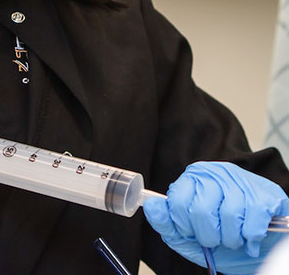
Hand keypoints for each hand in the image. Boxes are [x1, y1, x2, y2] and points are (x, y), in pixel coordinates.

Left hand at [143, 161, 288, 273]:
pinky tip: (250, 236)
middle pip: (201, 211)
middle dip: (209, 236)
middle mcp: (215, 173)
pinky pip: (253, 221)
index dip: (184, 225)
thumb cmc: (224, 235)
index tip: (191, 231)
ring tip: (234, 237)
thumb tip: (149, 206)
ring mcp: (241, 180)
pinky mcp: (266, 194)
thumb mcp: (189, 235)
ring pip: (229, 216)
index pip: (178, 201)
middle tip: (216, 238)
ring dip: (231, 239)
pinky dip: (251, 237)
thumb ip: (167, 223)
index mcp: (193, 178)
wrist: (262, 242)